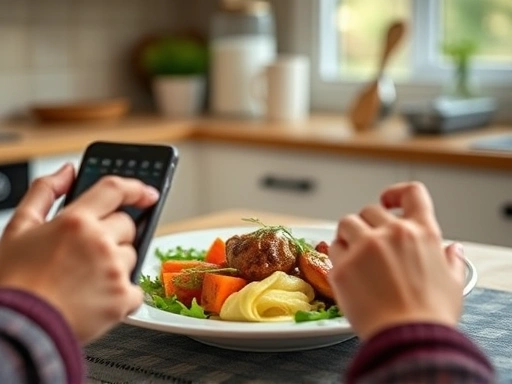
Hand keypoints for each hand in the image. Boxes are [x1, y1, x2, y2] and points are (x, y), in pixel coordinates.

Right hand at [0, 164, 158, 343]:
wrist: (17, 330)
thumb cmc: (14, 282)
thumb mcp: (18, 228)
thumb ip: (44, 192)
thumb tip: (67, 171)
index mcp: (76, 221)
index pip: (115, 190)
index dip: (135, 188)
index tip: (147, 193)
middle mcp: (99, 242)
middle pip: (127, 226)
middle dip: (113, 235)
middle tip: (88, 253)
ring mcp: (114, 270)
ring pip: (131, 255)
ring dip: (116, 264)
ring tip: (85, 279)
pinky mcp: (123, 298)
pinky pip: (136, 289)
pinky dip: (121, 294)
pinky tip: (96, 298)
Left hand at [327, 182, 465, 340]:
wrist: (407, 339)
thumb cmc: (431, 315)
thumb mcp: (453, 284)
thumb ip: (451, 261)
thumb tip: (453, 250)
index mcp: (422, 232)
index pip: (411, 192)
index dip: (397, 192)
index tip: (389, 201)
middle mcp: (391, 233)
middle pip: (369, 210)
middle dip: (368, 224)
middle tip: (368, 243)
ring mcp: (363, 247)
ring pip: (346, 223)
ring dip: (348, 235)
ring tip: (353, 255)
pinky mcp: (341, 266)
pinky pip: (331, 250)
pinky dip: (337, 257)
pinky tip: (346, 273)